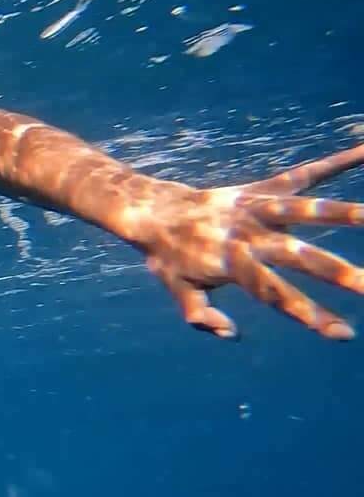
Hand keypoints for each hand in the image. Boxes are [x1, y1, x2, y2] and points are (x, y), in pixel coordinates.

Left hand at [129, 144, 363, 338]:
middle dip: (340, 273)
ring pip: (308, 209)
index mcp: (231, 264)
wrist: (152, 210)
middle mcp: (249, 235)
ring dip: (346, 213)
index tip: (345, 333)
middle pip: (301, 257)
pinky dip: (338, 162)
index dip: (310, 315)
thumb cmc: (169, 257)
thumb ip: (200, 314)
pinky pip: (304, 174)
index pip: (277, 295)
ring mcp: (258, 209)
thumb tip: (231, 334)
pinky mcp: (263, 189)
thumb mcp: (177, 290)